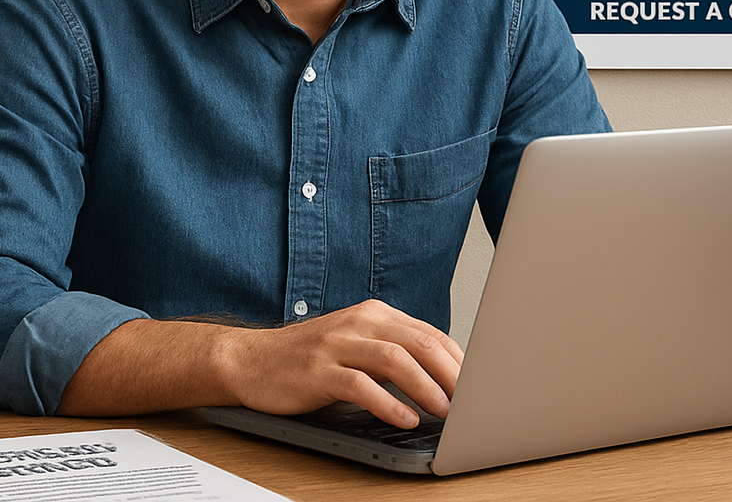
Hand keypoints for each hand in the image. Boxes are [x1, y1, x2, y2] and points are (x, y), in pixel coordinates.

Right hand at [58, 299, 462, 424]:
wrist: (252, 360)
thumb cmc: (310, 358)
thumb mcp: (356, 346)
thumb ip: (393, 353)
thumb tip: (444, 377)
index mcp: (374, 314)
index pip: (428, 333)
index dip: (457, 359)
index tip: (480, 384)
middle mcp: (359, 322)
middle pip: (418, 341)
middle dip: (451, 372)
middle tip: (473, 400)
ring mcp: (338, 343)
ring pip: (394, 358)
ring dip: (425, 386)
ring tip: (446, 411)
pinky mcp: (319, 369)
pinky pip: (360, 384)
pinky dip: (387, 402)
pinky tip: (404, 418)